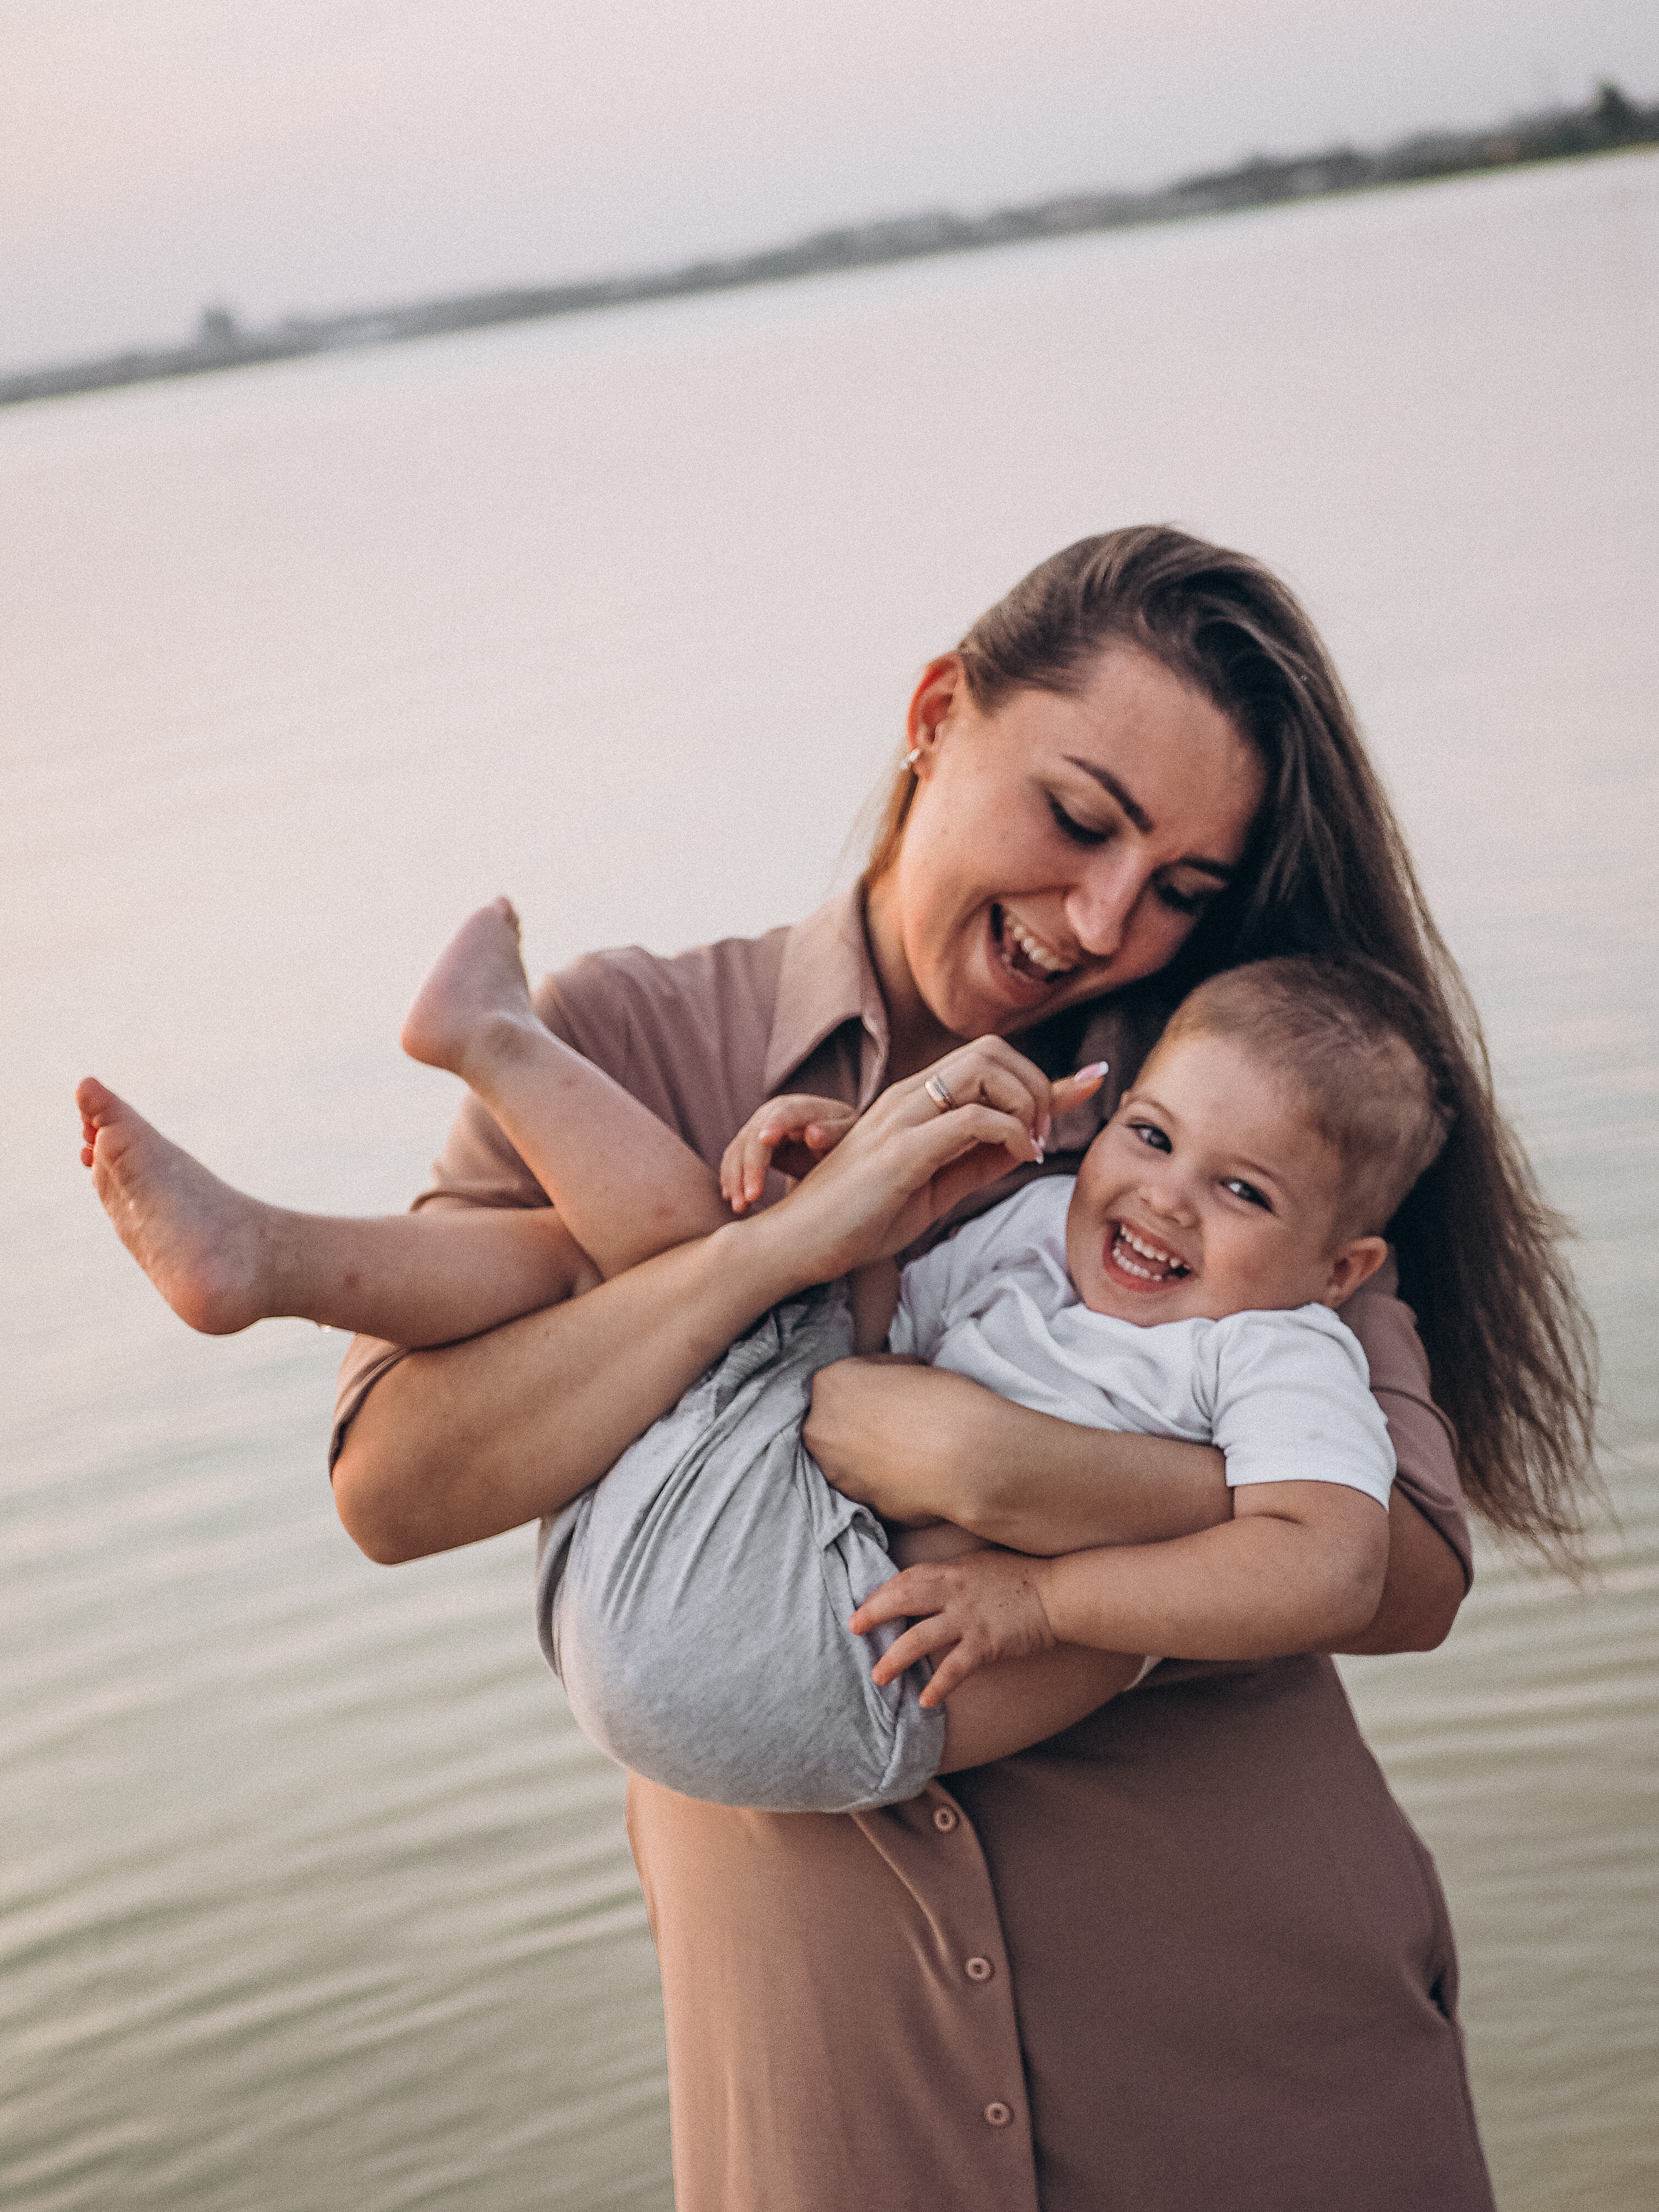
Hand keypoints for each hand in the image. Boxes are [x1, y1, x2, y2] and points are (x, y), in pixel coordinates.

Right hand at [720, 1094, 858, 1211]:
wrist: (830, 1142)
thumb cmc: (843, 1138)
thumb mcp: (847, 1134)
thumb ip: (833, 1132)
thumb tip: (812, 1134)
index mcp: (802, 1107)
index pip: (785, 1112)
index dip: (774, 1124)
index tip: (765, 1140)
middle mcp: (774, 1113)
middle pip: (755, 1135)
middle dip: (750, 1166)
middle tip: (751, 1197)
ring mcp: (759, 1127)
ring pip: (739, 1149)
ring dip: (735, 1177)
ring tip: (740, 1206)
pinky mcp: (750, 1144)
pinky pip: (734, 1159)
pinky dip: (730, 1178)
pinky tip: (731, 1198)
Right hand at [751, 1041, 1105, 1283]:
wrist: (795, 1246)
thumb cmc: (859, 1220)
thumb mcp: (934, 1187)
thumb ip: (979, 1160)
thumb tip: (1030, 1142)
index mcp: (913, 1102)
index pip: (987, 1060)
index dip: (1044, 1073)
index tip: (1087, 1087)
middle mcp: (907, 1097)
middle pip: (992, 1050)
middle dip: (1036, 1085)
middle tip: (1042, 1137)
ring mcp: (901, 1119)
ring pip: (985, 1069)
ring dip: (1026, 1103)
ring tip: (1030, 1147)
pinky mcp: (900, 1151)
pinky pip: (974, 1119)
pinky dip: (1011, 1133)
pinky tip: (1016, 1157)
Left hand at [807, 1358, 991, 1522]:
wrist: (968, 1457)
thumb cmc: (944, 1402)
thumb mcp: (910, 1368)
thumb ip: (884, 1378)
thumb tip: (891, 1387)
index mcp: (830, 1387)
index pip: (848, 1378)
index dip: (877, 1381)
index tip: (898, 1386)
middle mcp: (822, 1432)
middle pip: (838, 1422)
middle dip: (864, 1421)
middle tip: (902, 1418)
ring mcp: (839, 1474)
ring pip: (851, 1460)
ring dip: (872, 1454)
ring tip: (912, 1448)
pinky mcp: (862, 1505)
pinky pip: (873, 1487)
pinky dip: (889, 1481)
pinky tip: (918, 1471)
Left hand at [849, 1548, 1058, 1706]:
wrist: (1059, 1592)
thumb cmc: (1024, 1577)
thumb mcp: (982, 1566)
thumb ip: (955, 1575)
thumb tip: (932, 1587)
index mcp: (954, 1571)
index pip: (908, 1578)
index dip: (883, 1591)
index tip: (865, 1604)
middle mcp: (955, 1592)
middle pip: (903, 1599)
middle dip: (874, 1613)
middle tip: (852, 1628)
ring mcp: (969, 1618)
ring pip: (919, 1637)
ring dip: (895, 1658)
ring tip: (878, 1676)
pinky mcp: (986, 1643)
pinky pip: (954, 1668)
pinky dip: (938, 1685)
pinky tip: (925, 1701)